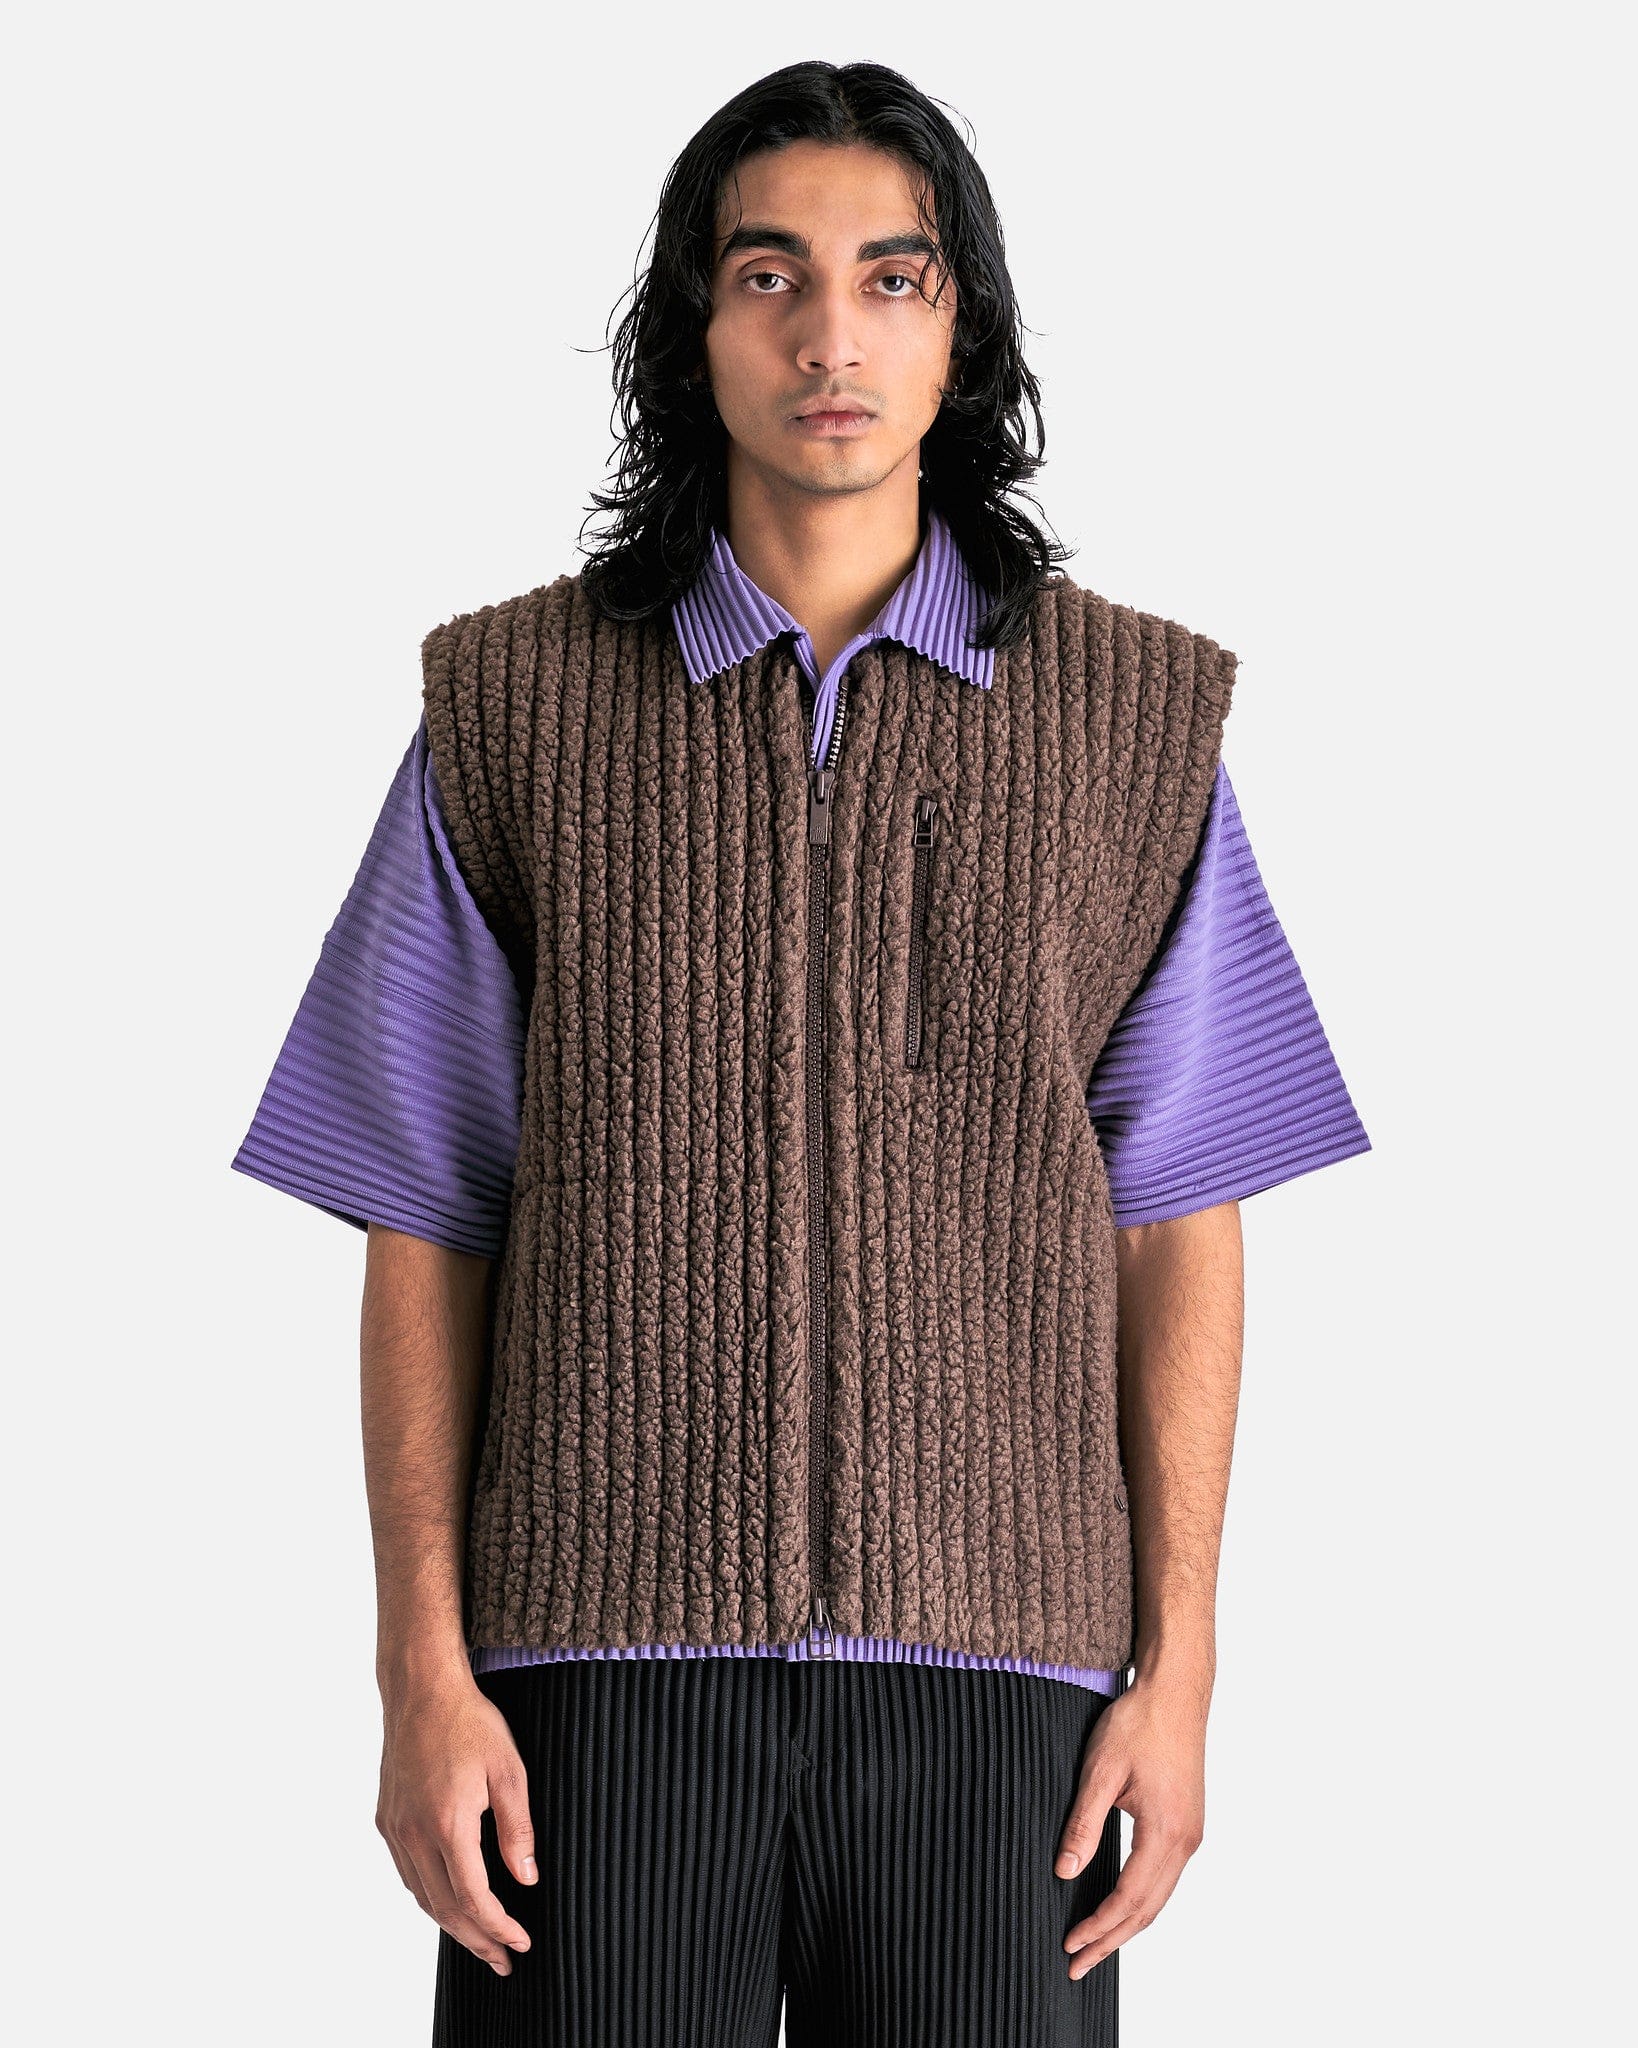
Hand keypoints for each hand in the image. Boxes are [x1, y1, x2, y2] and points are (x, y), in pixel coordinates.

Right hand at [375, 1668, 538, 1974]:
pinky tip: (450, 1901)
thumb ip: (517, 1829)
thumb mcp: (509, 1771)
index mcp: (447, 1824)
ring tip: (481, 1941)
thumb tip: (527, 1878)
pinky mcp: (388, 1819)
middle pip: (445, 1909)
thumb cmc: (469, 1723)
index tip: (520, 1943)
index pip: (474, 1898)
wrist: (421, 1690)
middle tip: (503, 1960)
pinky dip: (431, 1898)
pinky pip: (408, 1873)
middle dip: (477, 1940)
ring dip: (452, 1925)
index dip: (498, 1927)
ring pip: (422, 1896)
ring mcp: (396, 1828)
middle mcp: (414, 1833)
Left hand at [1054, 1669, 1208, 1978]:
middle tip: (1077, 1965)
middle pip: (1148, 1910)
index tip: (1070, 1944)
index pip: (1129, 1898)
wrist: (1176, 1693)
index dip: (1099, 1926)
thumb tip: (1063, 1872)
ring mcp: (1191, 1834)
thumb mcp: (1101, 1770)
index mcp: (1165, 1831)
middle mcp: (1185, 1841)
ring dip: (1127, 1926)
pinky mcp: (1187, 1824)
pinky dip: (1142, 1903)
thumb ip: (1082, 1824)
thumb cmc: (1138, 1723)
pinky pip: (1165, 1878)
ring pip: (1159, 1898)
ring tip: (1095, 1946)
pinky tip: (1121, 1908)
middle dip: (1111, 1940)